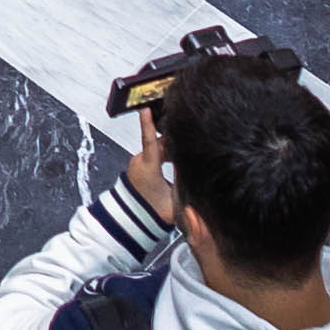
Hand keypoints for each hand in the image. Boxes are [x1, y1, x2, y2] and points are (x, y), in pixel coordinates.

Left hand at [124, 108, 181, 222]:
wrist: (132, 220)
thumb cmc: (150, 212)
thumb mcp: (173, 202)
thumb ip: (184, 187)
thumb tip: (196, 177)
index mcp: (148, 168)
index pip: (149, 142)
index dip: (147, 125)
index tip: (146, 109)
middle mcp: (140, 162)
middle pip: (159, 143)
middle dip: (174, 143)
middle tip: (190, 146)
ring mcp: (138, 163)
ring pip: (157, 148)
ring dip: (170, 150)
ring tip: (183, 157)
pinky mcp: (139, 166)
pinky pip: (154, 154)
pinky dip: (165, 155)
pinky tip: (174, 161)